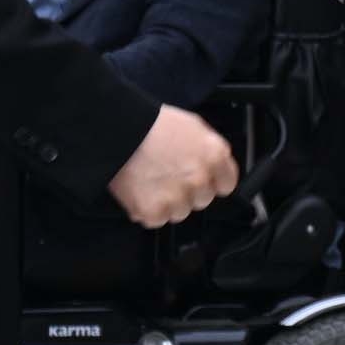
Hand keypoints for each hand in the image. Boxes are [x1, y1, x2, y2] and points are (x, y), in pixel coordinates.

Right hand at [109, 104, 238, 224]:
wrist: (117, 131)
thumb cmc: (151, 124)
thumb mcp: (193, 126)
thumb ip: (210, 149)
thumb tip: (217, 166)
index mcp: (214, 156)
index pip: (227, 184)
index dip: (211, 181)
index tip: (199, 178)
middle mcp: (199, 180)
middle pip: (202, 200)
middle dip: (187, 191)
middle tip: (167, 174)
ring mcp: (177, 197)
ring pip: (180, 212)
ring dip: (167, 202)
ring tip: (151, 180)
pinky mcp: (154, 211)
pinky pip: (156, 220)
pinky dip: (146, 210)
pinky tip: (140, 190)